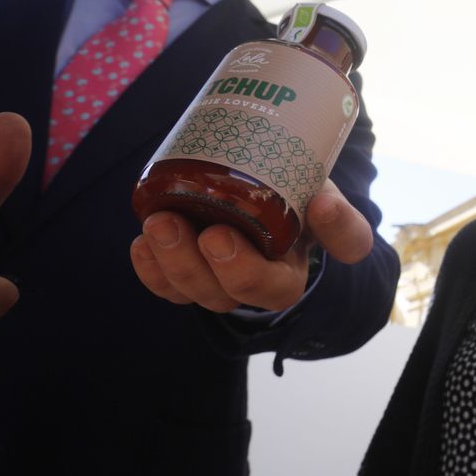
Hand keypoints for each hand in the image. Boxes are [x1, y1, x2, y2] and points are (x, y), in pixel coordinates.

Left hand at [130, 180, 374, 312]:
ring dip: (177, 264)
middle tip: (211, 233)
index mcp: (292, 269)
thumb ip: (333, 204)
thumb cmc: (291, 190)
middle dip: (221, 268)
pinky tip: (142, 244)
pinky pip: (166, 287)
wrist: (254, 182)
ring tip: (160, 224)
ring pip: (198, 292)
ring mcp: (216, 280)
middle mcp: (255, 284)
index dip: (270, 265)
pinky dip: (151, 270)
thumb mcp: (321, 191)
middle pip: (240, 293)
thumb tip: (323, 205)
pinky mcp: (184, 272)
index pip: (294, 280)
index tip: (283, 217)